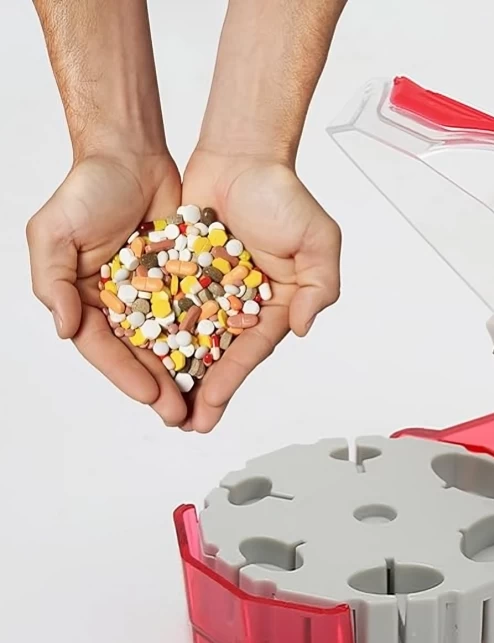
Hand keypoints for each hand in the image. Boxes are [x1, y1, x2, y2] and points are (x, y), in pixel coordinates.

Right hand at [26, 151, 187, 425]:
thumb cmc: (86, 189)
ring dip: (185, 371)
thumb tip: (63, 329)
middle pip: (141, 354)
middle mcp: (120, 304)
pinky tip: (222, 358)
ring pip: (171, 341)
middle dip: (160, 386)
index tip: (150, 396)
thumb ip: (52, 281)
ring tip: (203, 401)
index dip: (125, 374)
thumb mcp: (54, 233)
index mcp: (85, 301)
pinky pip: (196, 313)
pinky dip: (206, 336)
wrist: (132, 157)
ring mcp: (154, 295)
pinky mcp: (184, 280)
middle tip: (181, 416)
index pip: (104, 348)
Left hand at [180, 149, 341, 431]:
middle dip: (201, 390)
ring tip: (158, 402)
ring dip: (175, 370)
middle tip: (183, 423)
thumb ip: (320, 286)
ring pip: (189, 337)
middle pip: (218, 354)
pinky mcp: (181, 272)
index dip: (229, 381)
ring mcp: (209, 290)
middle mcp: (241, 304)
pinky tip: (137, 353)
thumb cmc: (284, 195)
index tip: (208, 408)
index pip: (250, 350)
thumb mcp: (319, 240)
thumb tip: (303, 328)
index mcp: (275, 305)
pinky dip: (154, 328)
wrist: (241, 155)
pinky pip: (165, 304)